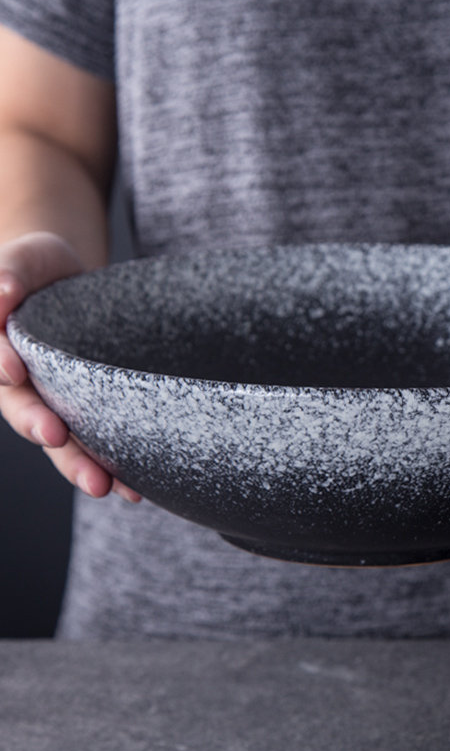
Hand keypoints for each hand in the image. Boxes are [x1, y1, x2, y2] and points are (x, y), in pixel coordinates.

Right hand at [0, 231, 140, 501]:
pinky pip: (96, 445)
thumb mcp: (25, 261)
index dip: (0, 364)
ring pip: (59, 442)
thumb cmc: (37, 270)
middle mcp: (18, 386)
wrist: (67, 280)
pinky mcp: (85, 414)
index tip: (15, 372)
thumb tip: (3, 294)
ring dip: (78, 465)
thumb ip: (10, 276)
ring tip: (102, 485)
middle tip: (55, 436)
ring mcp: (51, 404)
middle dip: (40, 427)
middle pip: (24, 412)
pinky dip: (115, 470)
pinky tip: (134, 488)